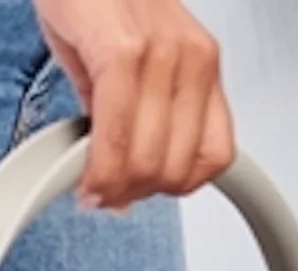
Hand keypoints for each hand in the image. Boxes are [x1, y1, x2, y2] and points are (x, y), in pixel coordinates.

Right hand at [33, 0, 234, 210]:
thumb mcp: (129, 60)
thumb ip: (134, 116)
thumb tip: (121, 172)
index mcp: (202, 63)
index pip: (214, 157)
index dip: (176, 188)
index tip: (142, 191)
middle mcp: (190, 56)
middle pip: (177, 169)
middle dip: (136, 192)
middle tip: (106, 190)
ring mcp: (161, 53)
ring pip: (149, 161)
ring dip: (115, 186)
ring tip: (92, 181)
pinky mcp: (122, 50)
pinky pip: (116, 137)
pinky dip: (97, 169)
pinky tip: (83, 173)